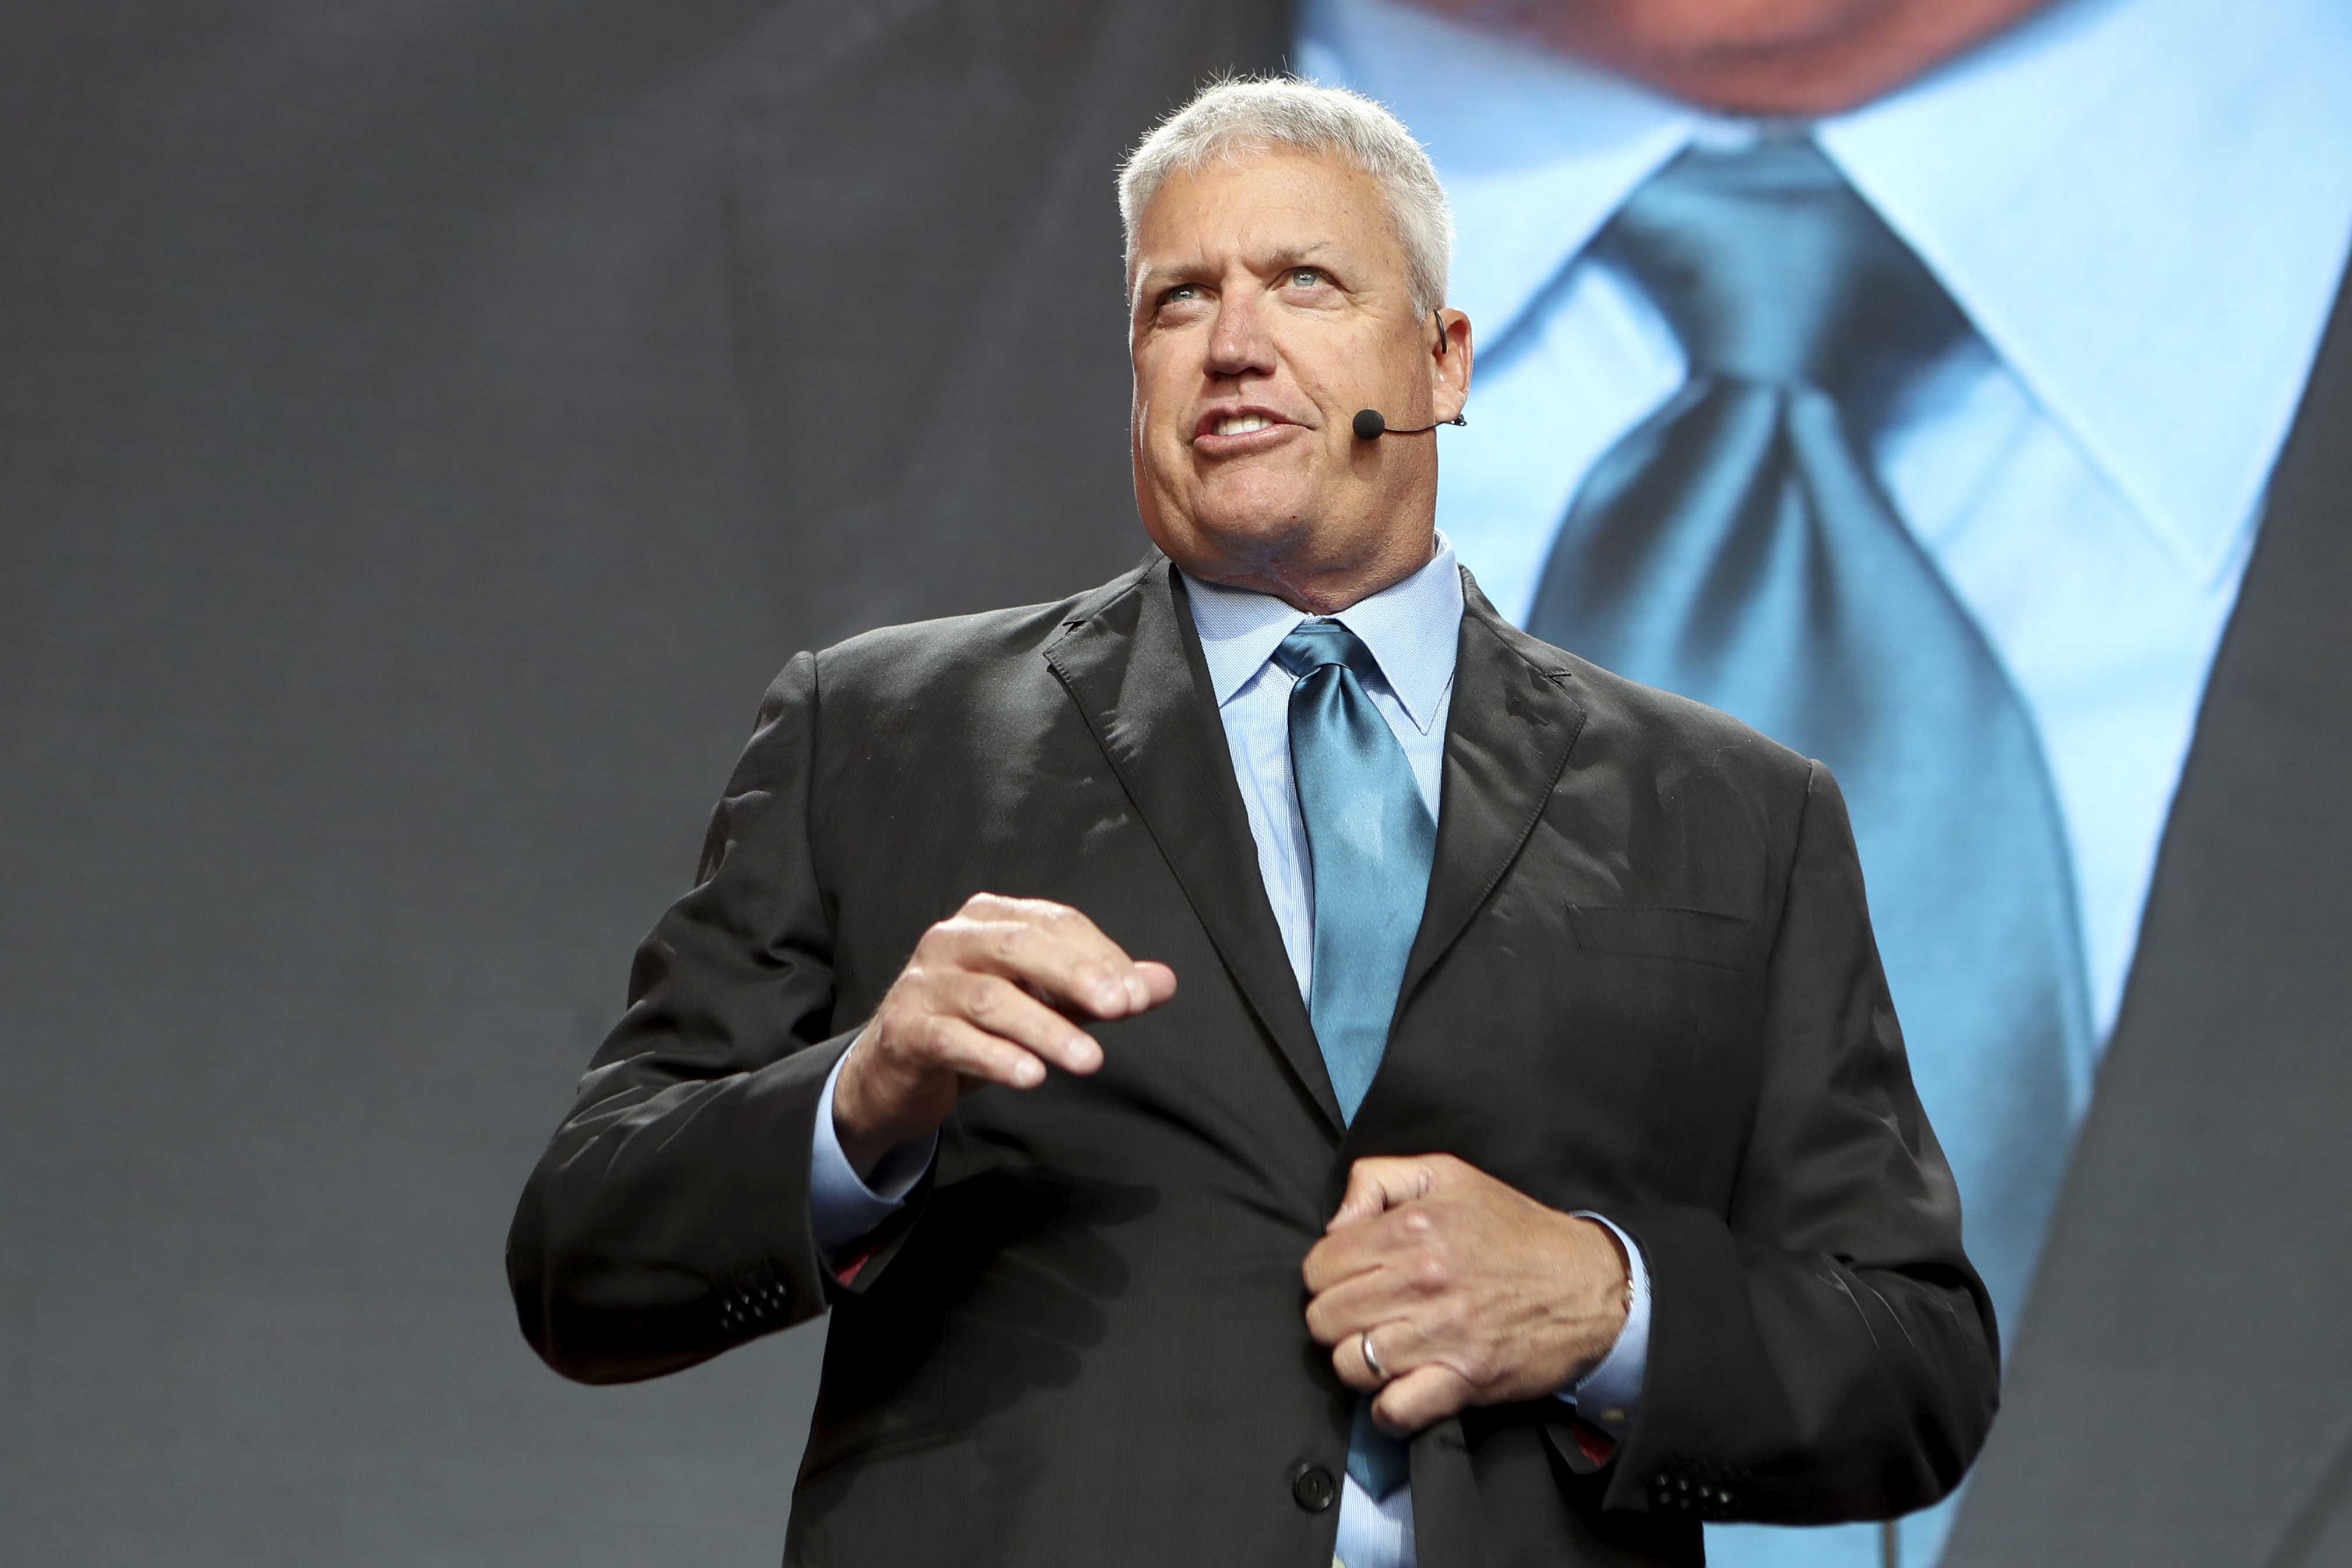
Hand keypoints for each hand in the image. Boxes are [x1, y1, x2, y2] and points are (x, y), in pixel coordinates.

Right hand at [832, 893, 1176, 1177]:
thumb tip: (1163, 982)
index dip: (1101, 956)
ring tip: (1088, 1059)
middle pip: (1019, 946)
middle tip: (1122, 1008)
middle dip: (1075, 975)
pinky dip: (996, 1058)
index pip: (1055, 924)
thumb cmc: (976, 1025)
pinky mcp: (905, 1031)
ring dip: (1046, 1029)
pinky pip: (953, 1040)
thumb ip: (1098, 990)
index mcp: (989, 919)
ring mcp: (924, 984)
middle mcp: (951, 940)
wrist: (896, 1068)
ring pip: (990, 998)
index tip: (1139, 994)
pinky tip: (1032, 1076)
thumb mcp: (1044, 1003)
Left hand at [1301, 1153, 1629, 1436]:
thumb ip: (1377, 1180)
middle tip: (1366, 1314)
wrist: (1589, 1284)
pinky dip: (1388, 1408)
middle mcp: (1423, 1279)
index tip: (1351, 1279)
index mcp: (1413, 1228)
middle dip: (1337, 1318)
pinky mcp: (1466, 1378)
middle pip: (1325, 1318)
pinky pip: (1395, 1409)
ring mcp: (1444, 1333)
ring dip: (1360, 1361)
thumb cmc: (1515, 1230)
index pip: (1318, 1267)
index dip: (1327, 1276)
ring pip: (1351, 1364)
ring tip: (1383, 1348)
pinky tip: (1399, 1389)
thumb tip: (1335, 1223)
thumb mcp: (1447, 1175)